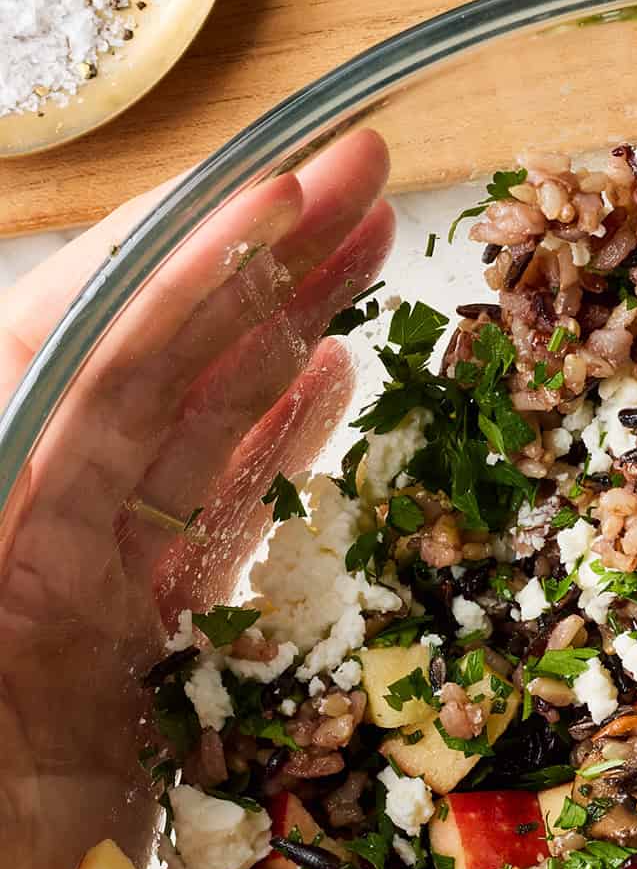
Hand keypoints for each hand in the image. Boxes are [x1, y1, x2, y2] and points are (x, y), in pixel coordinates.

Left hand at [0, 134, 393, 868]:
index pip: (63, 351)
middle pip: (129, 373)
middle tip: (368, 177)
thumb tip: (36, 369)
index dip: (181, 257)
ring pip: (176, 444)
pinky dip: (264, 459)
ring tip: (367, 254)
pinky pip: (195, 544)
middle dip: (246, 263)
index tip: (292, 180)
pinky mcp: (102, 691)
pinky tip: (325, 391)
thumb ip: (16, 551)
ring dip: (269, 339)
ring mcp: (47, 619)